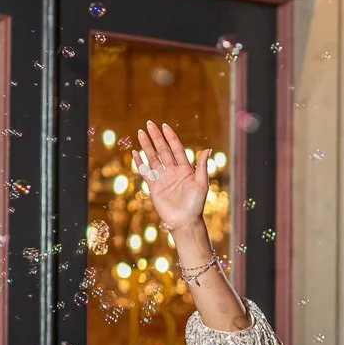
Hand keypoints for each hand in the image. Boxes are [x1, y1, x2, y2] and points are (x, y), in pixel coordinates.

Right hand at [135, 122, 212, 238]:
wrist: (184, 221)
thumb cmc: (196, 204)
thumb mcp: (202, 183)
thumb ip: (202, 166)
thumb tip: (208, 149)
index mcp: (185, 169)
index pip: (176, 148)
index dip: (170, 137)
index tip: (164, 126)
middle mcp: (173, 171)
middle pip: (163, 150)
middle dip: (156, 137)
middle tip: (149, 124)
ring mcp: (163, 178)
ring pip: (153, 158)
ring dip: (146, 146)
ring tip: (140, 133)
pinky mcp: (154, 187)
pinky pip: (145, 172)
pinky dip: (140, 162)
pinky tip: (135, 153)